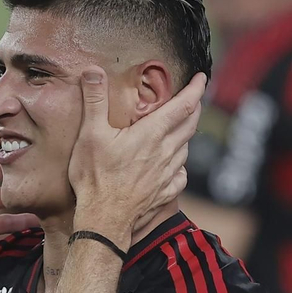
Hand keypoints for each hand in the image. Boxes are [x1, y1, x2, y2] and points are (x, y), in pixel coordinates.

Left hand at [0, 106, 41, 283]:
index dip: (0, 132)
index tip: (23, 122)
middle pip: (0, 166)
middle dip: (19, 159)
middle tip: (43, 152)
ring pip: (7, 193)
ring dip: (24, 188)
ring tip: (47, 181)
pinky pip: (6, 222)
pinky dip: (22, 220)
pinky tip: (40, 215)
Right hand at [68, 68, 207, 247]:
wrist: (104, 220)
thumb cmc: (96, 179)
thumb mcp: (90, 135)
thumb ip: (94, 101)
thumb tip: (93, 71)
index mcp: (152, 134)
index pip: (184, 105)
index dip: (196, 89)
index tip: (201, 78)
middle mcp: (165, 152)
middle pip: (191, 124)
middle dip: (195, 107)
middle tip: (194, 98)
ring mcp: (167, 174)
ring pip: (186, 148)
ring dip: (187, 134)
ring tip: (181, 128)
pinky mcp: (165, 192)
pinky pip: (181, 174)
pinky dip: (181, 164)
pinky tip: (174, 164)